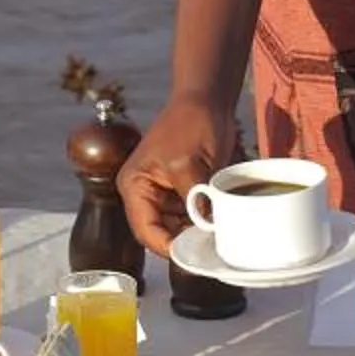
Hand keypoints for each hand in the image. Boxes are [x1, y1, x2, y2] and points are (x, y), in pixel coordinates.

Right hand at [121, 93, 234, 258]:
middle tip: (210, 252)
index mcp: (135, 186)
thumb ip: (194, 199)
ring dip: (195, 234)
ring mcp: (163, 193)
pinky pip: (190, 216)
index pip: (145, 230)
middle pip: (160, 233)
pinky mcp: (182, 190)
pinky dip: (203, 222)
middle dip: (184, 242)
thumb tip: (207, 230)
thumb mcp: (189, 164)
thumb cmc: (191, 124)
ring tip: (217, 242)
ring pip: (177, 227)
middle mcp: (144, 194)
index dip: (167, 247)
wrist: (207, 99)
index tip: (192, 255)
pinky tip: (219, 228)